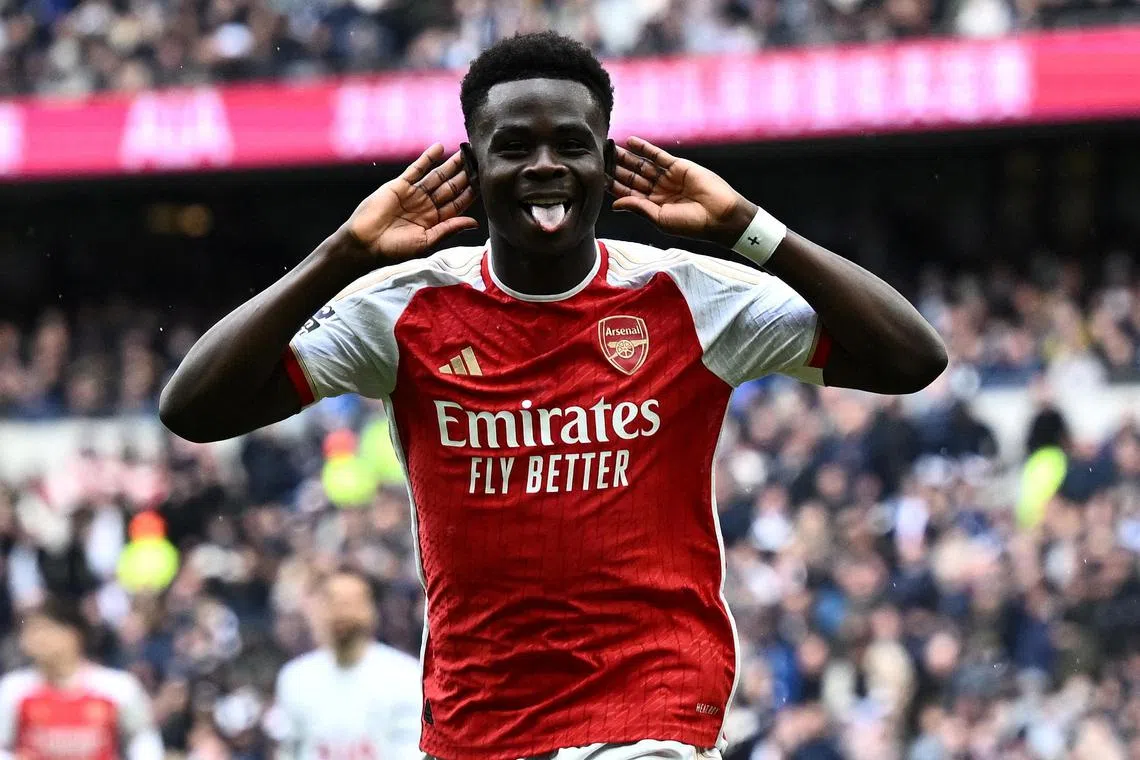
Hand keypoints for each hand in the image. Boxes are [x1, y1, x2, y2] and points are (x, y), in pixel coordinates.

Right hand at [344, 143, 478, 258]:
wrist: (365, 244)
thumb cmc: (395, 250)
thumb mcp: (426, 242)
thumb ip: (449, 229)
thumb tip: (475, 222)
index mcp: (435, 221)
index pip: (458, 204)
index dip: (471, 192)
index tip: (485, 181)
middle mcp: (427, 206)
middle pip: (451, 187)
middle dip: (465, 174)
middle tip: (479, 160)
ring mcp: (414, 194)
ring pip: (437, 176)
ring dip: (451, 164)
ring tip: (465, 151)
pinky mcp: (399, 185)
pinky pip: (416, 169)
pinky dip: (427, 158)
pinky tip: (440, 148)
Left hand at [610, 136, 757, 247]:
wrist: (719, 214)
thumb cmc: (690, 224)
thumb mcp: (659, 219)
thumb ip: (637, 207)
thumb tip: (614, 204)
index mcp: (652, 207)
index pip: (628, 194)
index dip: (614, 186)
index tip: (598, 178)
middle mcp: (658, 192)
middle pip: (632, 178)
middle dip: (616, 169)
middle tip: (600, 158)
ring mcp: (668, 178)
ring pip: (642, 165)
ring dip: (626, 157)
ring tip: (610, 148)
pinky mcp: (678, 166)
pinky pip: (658, 155)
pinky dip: (644, 147)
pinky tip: (630, 141)